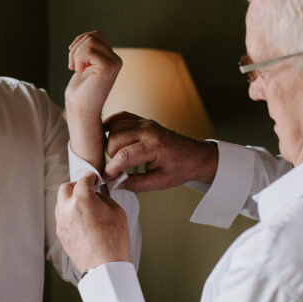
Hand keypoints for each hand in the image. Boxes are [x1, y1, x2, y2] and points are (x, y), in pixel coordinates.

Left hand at [55, 174, 130, 271]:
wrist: (105, 267)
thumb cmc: (113, 241)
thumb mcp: (116, 211)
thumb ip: (104, 198)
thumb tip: (97, 195)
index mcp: (82, 200)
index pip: (83, 180)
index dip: (91, 177)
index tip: (94, 179)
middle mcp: (67, 209)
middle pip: (65, 188)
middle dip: (76, 186)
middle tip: (88, 190)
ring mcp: (61, 223)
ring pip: (60, 203)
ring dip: (71, 200)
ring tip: (85, 206)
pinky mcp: (61, 234)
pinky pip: (62, 217)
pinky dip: (69, 214)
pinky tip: (82, 219)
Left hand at [64, 31, 121, 120]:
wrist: (81, 111)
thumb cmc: (80, 92)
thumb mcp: (84, 65)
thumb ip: (89, 50)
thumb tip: (89, 35)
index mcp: (111, 58)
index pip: (96, 35)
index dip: (80, 42)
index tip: (72, 57)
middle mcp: (116, 60)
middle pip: (93, 36)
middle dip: (76, 47)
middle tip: (72, 65)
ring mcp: (114, 63)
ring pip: (91, 41)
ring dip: (76, 54)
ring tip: (75, 68)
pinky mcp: (109, 67)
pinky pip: (89, 50)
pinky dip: (78, 59)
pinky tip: (79, 71)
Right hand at [104, 112, 218, 191]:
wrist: (196, 155)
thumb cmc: (181, 169)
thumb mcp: (160, 182)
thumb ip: (136, 184)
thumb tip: (115, 184)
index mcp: (155, 146)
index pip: (124, 155)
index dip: (111, 168)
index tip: (106, 178)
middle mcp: (148, 130)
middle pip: (114, 139)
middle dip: (110, 156)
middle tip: (114, 169)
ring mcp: (145, 123)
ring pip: (114, 128)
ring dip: (109, 143)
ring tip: (115, 157)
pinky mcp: (143, 120)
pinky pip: (121, 117)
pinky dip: (111, 126)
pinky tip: (108, 136)